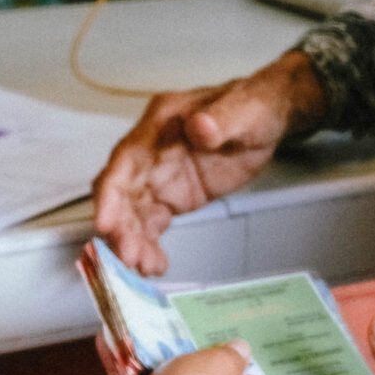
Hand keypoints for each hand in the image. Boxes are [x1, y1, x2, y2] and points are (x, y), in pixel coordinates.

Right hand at [91, 53, 327, 275]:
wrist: (269, 119)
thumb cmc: (253, 107)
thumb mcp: (245, 110)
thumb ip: (220, 119)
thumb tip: (200, 126)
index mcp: (161, 124)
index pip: (125, 160)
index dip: (111, 192)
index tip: (106, 221)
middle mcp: (151, 151)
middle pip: (122, 192)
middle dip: (120, 225)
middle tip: (127, 257)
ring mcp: (159, 175)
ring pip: (134, 212)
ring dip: (133, 240)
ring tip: (144, 267)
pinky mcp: (172, 196)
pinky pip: (152, 223)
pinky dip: (149, 244)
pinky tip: (154, 263)